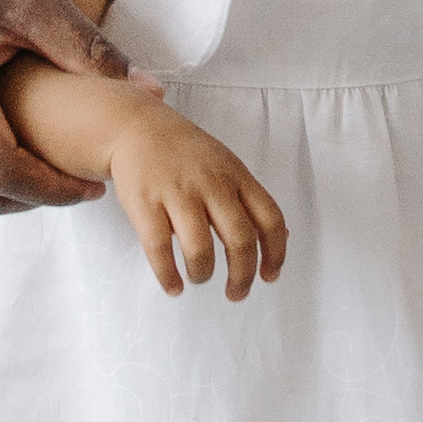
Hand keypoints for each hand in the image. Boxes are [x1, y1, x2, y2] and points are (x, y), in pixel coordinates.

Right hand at [112, 110, 289, 301]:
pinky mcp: (145, 203)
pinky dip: (168, 275)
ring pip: (200, 248)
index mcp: (237, 176)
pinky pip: (159, 248)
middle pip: (240, 239)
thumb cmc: (188, 154)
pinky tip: (173, 286)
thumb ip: (251, 201)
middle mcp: (212, 184)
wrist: (138, 128)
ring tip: (199, 278)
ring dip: (203, 274)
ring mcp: (178, 193)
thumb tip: (284, 238)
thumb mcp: (227, 166)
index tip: (269, 277)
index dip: (275, 253)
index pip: (270, 218)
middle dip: (242, 276)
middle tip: (237, 293)